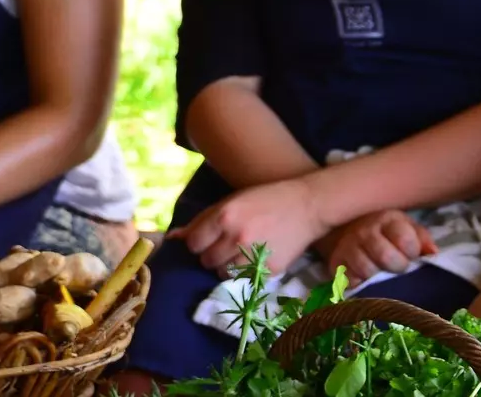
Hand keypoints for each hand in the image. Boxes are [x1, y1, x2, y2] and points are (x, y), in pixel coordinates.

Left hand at [171, 177, 329, 275]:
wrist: (308, 205)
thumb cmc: (266, 199)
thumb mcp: (232, 201)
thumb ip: (202, 221)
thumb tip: (172, 238)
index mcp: (225, 216)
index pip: (194, 244)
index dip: (200, 242)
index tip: (211, 238)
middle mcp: (236, 237)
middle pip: (206, 261)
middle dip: (214, 254)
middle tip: (230, 244)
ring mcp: (253, 256)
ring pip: (222, 274)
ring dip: (228, 266)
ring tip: (243, 252)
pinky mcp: (268, 270)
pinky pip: (244, 280)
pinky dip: (247, 272)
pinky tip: (258, 257)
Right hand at [320, 209, 436, 285]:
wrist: (348, 229)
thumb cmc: (386, 232)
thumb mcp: (406, 228)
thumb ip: (422, 239)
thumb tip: (433, 253)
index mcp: (387, 220)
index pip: (405, 239)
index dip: (412, 252)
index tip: (411, 255)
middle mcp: (365, 231)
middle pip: (386, 256)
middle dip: (398, 266)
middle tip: (398, 267)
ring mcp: (348, 247)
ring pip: (368, 270)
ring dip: (378, 277)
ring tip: (381, 272)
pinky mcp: (336, 264)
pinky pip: (350, 281)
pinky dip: (360, 283)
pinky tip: (365, 277)